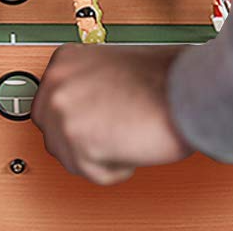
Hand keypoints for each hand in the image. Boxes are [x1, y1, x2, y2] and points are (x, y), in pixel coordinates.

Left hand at [31, 45, 191, 184]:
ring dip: (99, 157)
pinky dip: (114, 169)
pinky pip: (90, 173)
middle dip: (79, 142)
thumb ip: (88, 86)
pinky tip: (131, 145)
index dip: (74, 121)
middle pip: (50, 132)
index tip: (90, 127)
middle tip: (110, 138)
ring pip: (68, 157)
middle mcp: (57, 80)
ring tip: (126, 136)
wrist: (184, 88)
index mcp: (65, 59)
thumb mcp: (111, 68)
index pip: (48, 104)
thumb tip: (83, 111)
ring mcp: (63, 109)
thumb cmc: (163, 78)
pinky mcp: (76, 139)